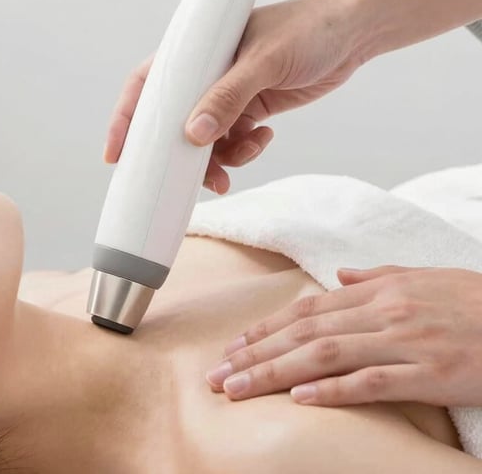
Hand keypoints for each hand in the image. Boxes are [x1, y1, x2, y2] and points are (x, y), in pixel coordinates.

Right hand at [104, 0, 366, 193]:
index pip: (147, 84)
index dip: (126, 119)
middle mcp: (205, 73)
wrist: (355, 32)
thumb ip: (229, 97)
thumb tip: (194, 135)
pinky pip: (232, 141)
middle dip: (176, 154)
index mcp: (196, 49)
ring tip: (230, 171)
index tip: (116, 154)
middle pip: (172, 120)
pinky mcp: (249, 108)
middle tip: (182, 181)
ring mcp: (227, 93)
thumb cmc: (309, 28)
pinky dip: (242, 151)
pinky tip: (263, 140)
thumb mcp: (265, 61)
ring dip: (213, 160)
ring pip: (204, 139)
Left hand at [205, 266, 481, 406]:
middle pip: (305, 332)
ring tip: (239, 389)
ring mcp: (406, 341)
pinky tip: (300, 399)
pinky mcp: (430, 372)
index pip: (308, 309)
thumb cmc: (476, 301)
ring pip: (325, 355)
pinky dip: (333, 390)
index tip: (235, 346)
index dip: (267, 328)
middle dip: (256, 353)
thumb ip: (378, 276)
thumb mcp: (426, 277)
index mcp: (380, 290)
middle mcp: (384, 312)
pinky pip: (372, 382)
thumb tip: (340, 275)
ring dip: (275, 373)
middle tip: (218, 374)